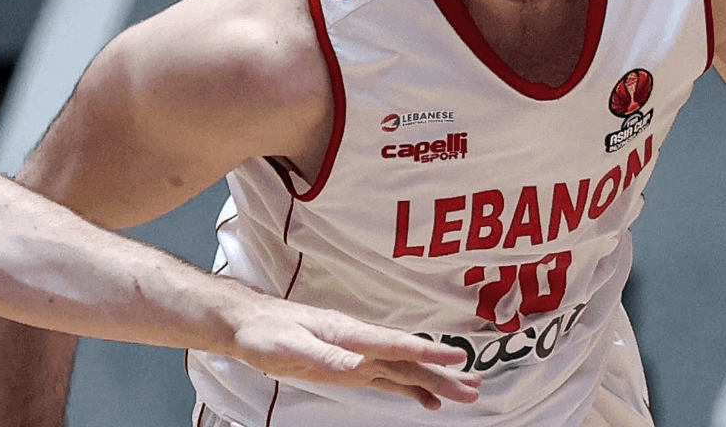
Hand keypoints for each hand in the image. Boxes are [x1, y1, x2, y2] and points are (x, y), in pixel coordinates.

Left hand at [222, 296, 479, 408]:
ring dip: (435, 381)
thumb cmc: (267, 332)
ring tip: (468, 392)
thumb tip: (358, 365)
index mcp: (348, 334)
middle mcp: (359, 343)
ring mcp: (357, 355)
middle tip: (475, 387)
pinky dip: (410, 390)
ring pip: (404, 370)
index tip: (457, 356)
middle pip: (407, 361)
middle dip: (441, 373)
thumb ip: (325, 356)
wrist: (250, 324)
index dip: (425, 351)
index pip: (393, 344)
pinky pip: (387, 380)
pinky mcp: (351, 367)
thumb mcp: (290, 346)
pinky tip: (428, 401)